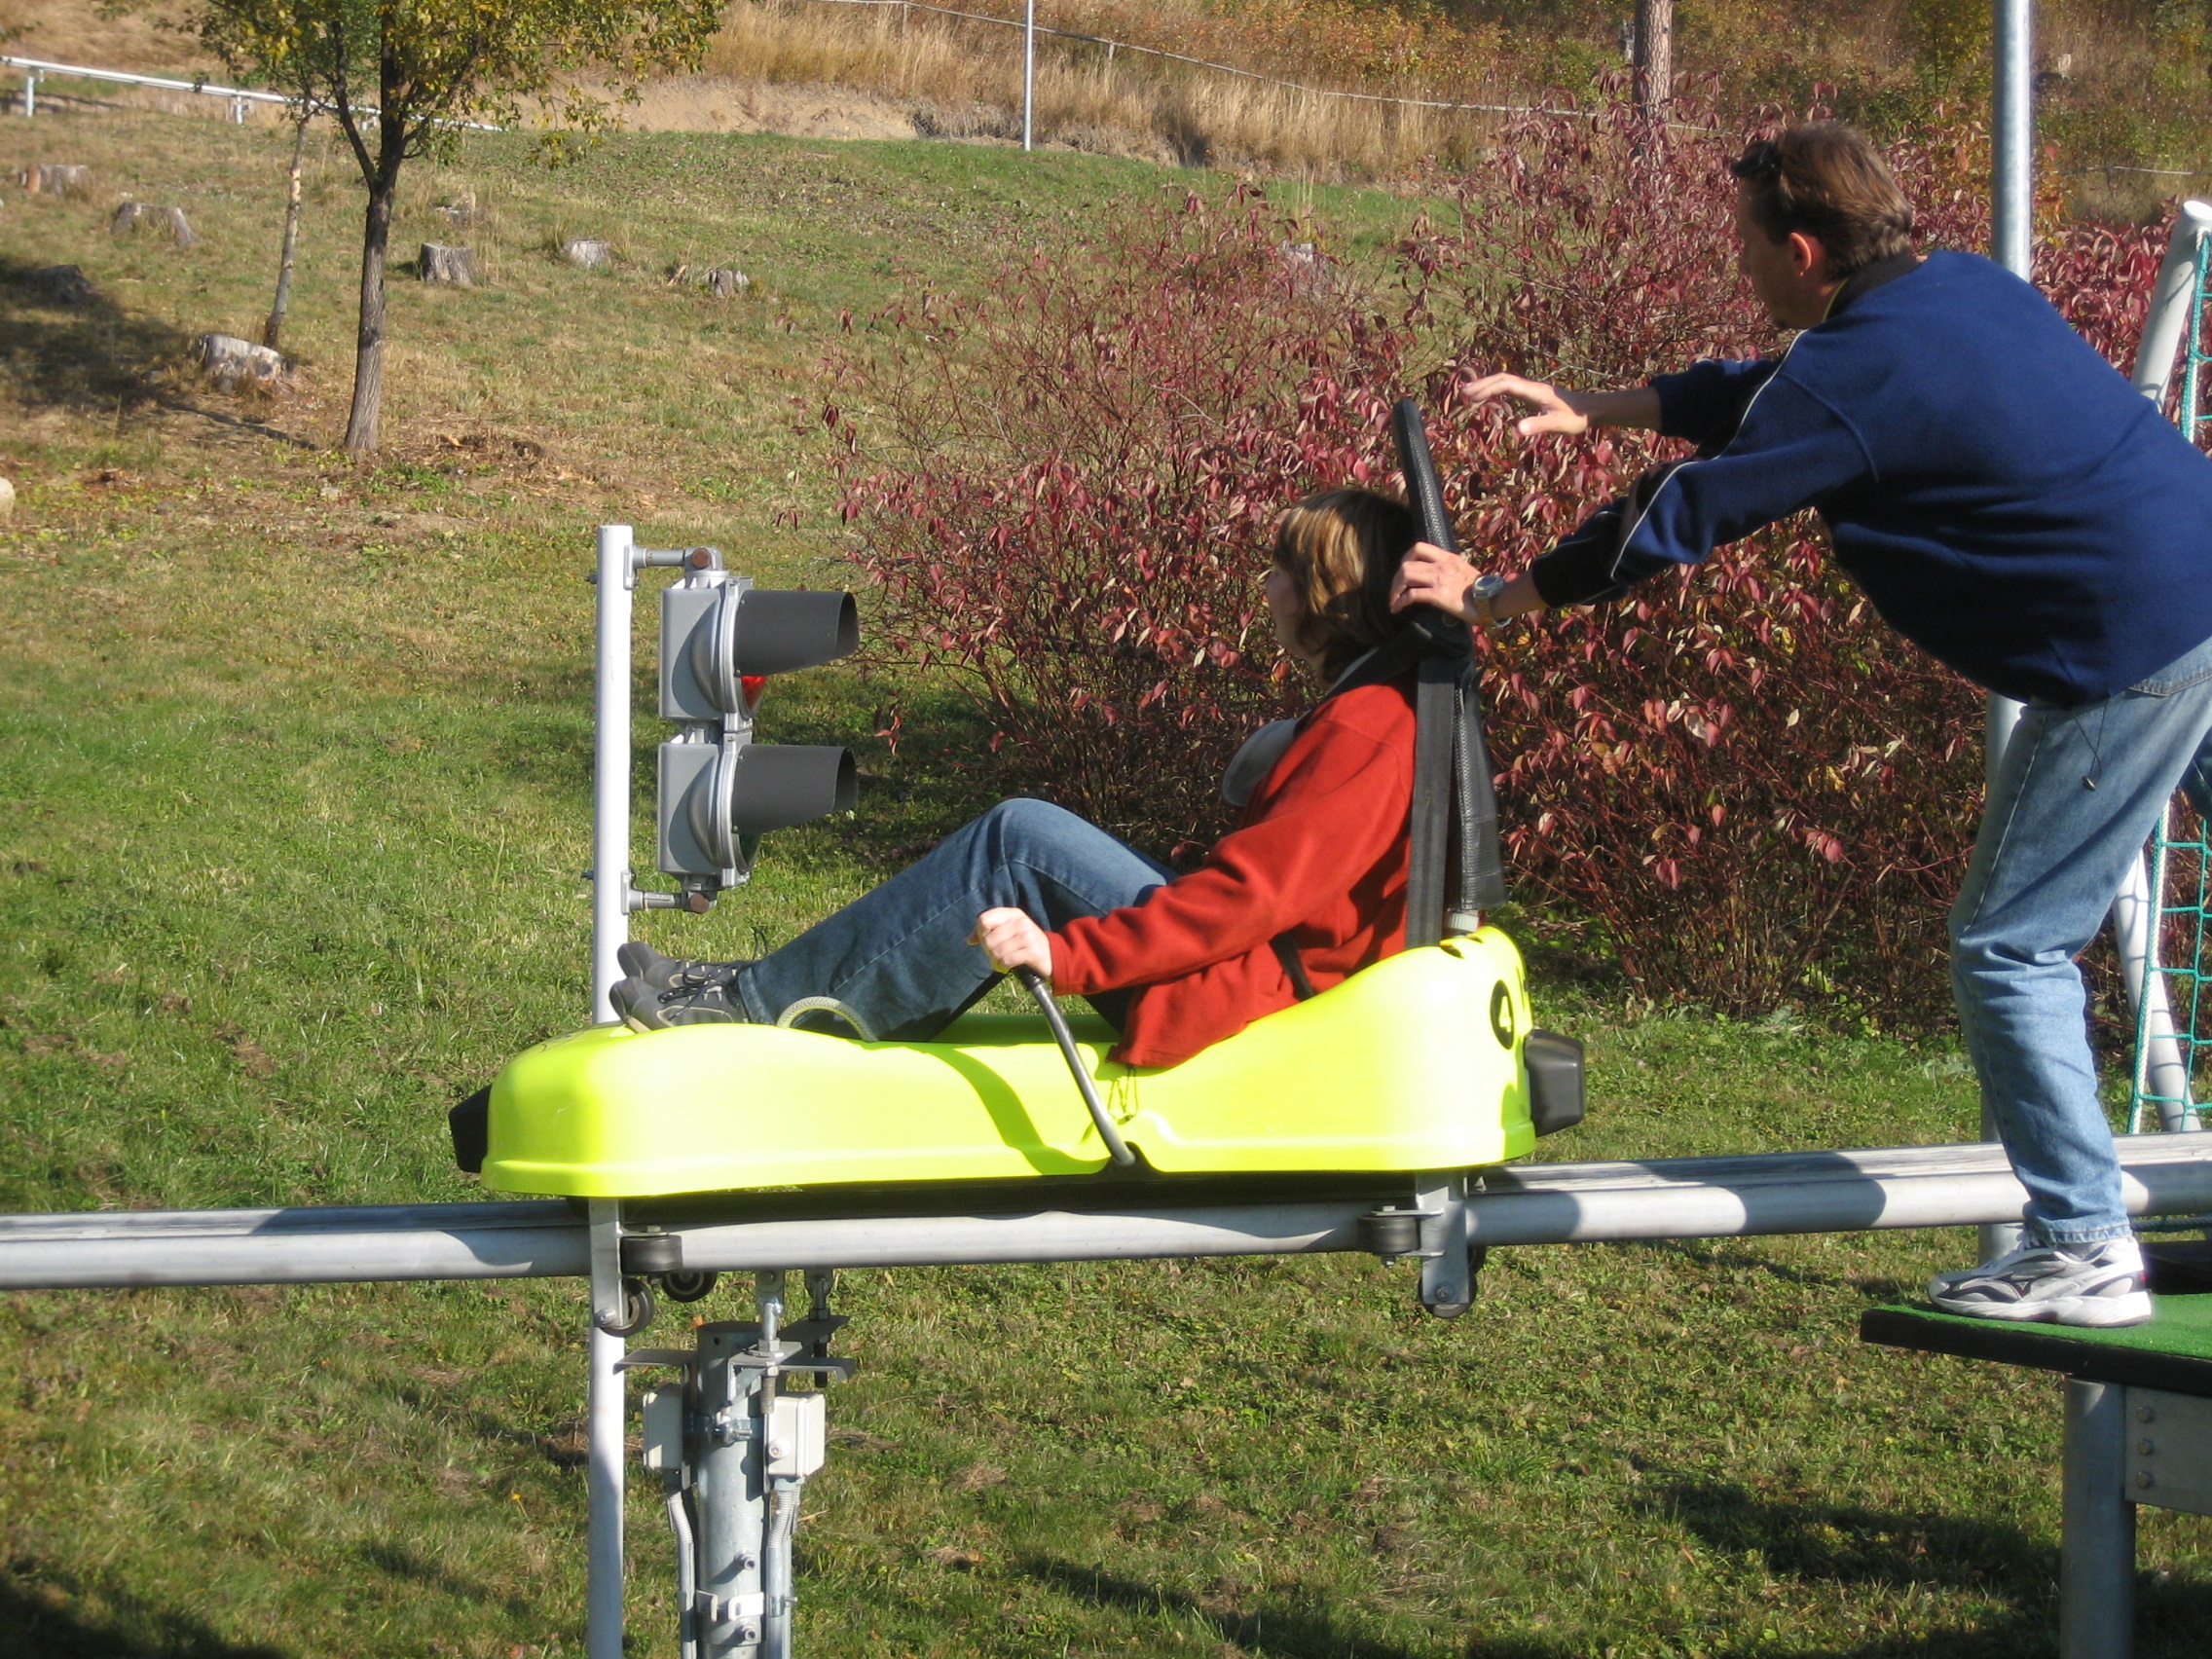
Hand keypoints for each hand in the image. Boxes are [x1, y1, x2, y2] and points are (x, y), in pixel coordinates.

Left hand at [972, 907, 1051, 978]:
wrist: (1052, 955)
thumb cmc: (1025, 943)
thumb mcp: (1009, 931)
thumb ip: (988, 932)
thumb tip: (969, 940)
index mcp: (1012, 914)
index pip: (984, 919)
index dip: (980, 933)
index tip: (986, 941)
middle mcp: (1020, 921)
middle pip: (988, 939)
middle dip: (989, 951)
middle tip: (997, 956)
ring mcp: (1027, 935)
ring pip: (996, 951)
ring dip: (996, 961)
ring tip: (1002, 963)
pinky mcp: (1032, 951)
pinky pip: (1006, 960)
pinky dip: (1003, 967)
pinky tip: (1007, 967)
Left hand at [1390, 541, 1484, 623]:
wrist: (1493, 599)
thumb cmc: (1480, 589)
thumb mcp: (1463, 570)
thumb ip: (1448, 568)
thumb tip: (1434, 574)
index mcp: (1447, 557)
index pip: (1419, 547)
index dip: (1405, 558)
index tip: (1403, 571)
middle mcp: (1441, 565)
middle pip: (1407, 563)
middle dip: (1396, 579)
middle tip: (1395, 591)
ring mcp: (1439, 579)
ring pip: (1406, 575)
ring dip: (1395, 589)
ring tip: (1394, 601)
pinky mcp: (1439, 595)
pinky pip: (1412, 595)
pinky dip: (1401, 602)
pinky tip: (1397, 609)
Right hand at [1462, 371, 1589, 437]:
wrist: (1591, 409)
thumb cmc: (1576, 418)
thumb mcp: (1558, 425)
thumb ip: (1539, 425)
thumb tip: (1517, 429)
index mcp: (1535, 391)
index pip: (1506, 384)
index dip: (1487, 388)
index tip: (1471, 396)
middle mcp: (1532, 387)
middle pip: (1502, 379)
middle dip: (1482, 384)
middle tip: (1462, 392)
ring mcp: (1533, 389)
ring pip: (1506, 381)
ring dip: (1487, 385)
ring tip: (1469, 393)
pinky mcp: (1534, 394)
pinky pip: (1511, 387)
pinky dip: (1496, 389)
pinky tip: (1489, 396)